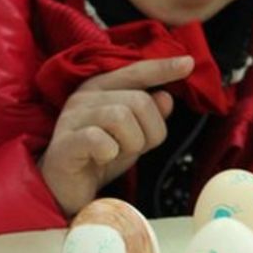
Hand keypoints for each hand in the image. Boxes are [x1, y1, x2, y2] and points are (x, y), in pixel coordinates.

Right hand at [38, 56, 194, 215]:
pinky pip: (100, 139)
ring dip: (132, 143)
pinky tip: (102, 158)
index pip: (137, 72)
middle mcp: (85, 97)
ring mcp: (71, 119)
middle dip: (149, 130)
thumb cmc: (101, 156)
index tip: (188, 63)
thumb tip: (166, 97)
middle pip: (140, 101)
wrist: (67, 189)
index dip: (163, 68)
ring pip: (122, 117)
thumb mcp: (135, 133)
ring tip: (117, 153)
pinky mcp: (64, 143)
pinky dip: (110, 152)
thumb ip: (150, 114)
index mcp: (102, 88)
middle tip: (134, 147)